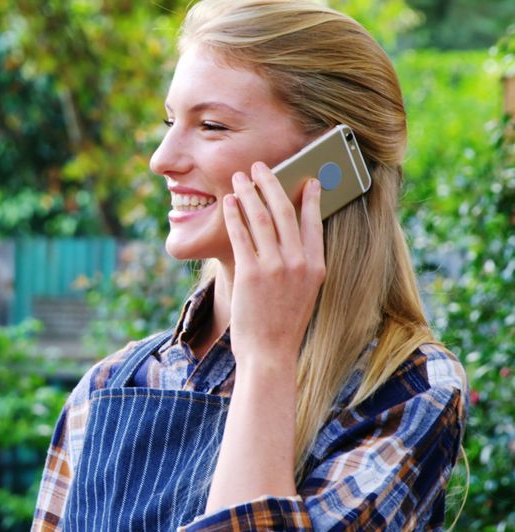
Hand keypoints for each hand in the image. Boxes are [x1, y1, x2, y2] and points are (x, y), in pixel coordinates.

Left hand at [223, 161, 325, 367]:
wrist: (270, 353)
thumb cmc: (283, 324)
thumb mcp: (304, 292)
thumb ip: (301, 265)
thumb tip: (291, 238)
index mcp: (316, 266)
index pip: (313, 222)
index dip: (310, 197)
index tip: (308, 179)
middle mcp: (298, 263)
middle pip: (284, 211)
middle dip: (271, 183)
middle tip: (260, 166)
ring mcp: (274, 267)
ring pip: (260, 217)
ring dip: (248, 192)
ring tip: (239, 177)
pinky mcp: (250, 273)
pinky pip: (240, 235)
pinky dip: (233, 215)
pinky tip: (228, 203)